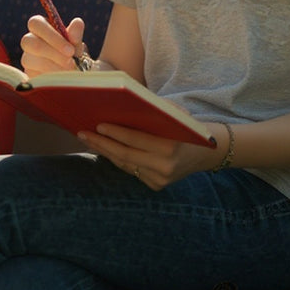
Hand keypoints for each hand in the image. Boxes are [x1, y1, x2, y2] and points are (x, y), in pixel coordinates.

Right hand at [20, 15, 84, 75]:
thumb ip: (75, 33)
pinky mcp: (26, 74)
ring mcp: (26, 58)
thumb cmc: (70, 52)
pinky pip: (32, 76)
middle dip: (53, 54)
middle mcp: (29, 40)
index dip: (51, 36)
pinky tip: (61, 80)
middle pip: (31, 42)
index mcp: (39, 27)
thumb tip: (77, 22)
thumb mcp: (75, 43)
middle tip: (71, 63)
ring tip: (69, 72)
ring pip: (31, 61)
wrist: (71, 71)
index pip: (36, 23)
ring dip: (53, 68)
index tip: (70, 50)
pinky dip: (49, 79)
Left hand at [78, 123, 227, 190]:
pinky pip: (131, 171)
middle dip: (102, 144)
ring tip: (88, 139)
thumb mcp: (174, 113)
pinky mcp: (156, 186)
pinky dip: (116, 159)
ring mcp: (160, 180)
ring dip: (104, 152)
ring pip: (125, 165)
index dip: (115, 133)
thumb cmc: (184, 125)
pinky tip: (103, 148)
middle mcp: (165, 167)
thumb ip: (152, 110)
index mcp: (170, 147)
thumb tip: (119, 103)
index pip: (136, 140)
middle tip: (83, 133)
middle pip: (125, 155)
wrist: (205, 152)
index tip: (98, 125)